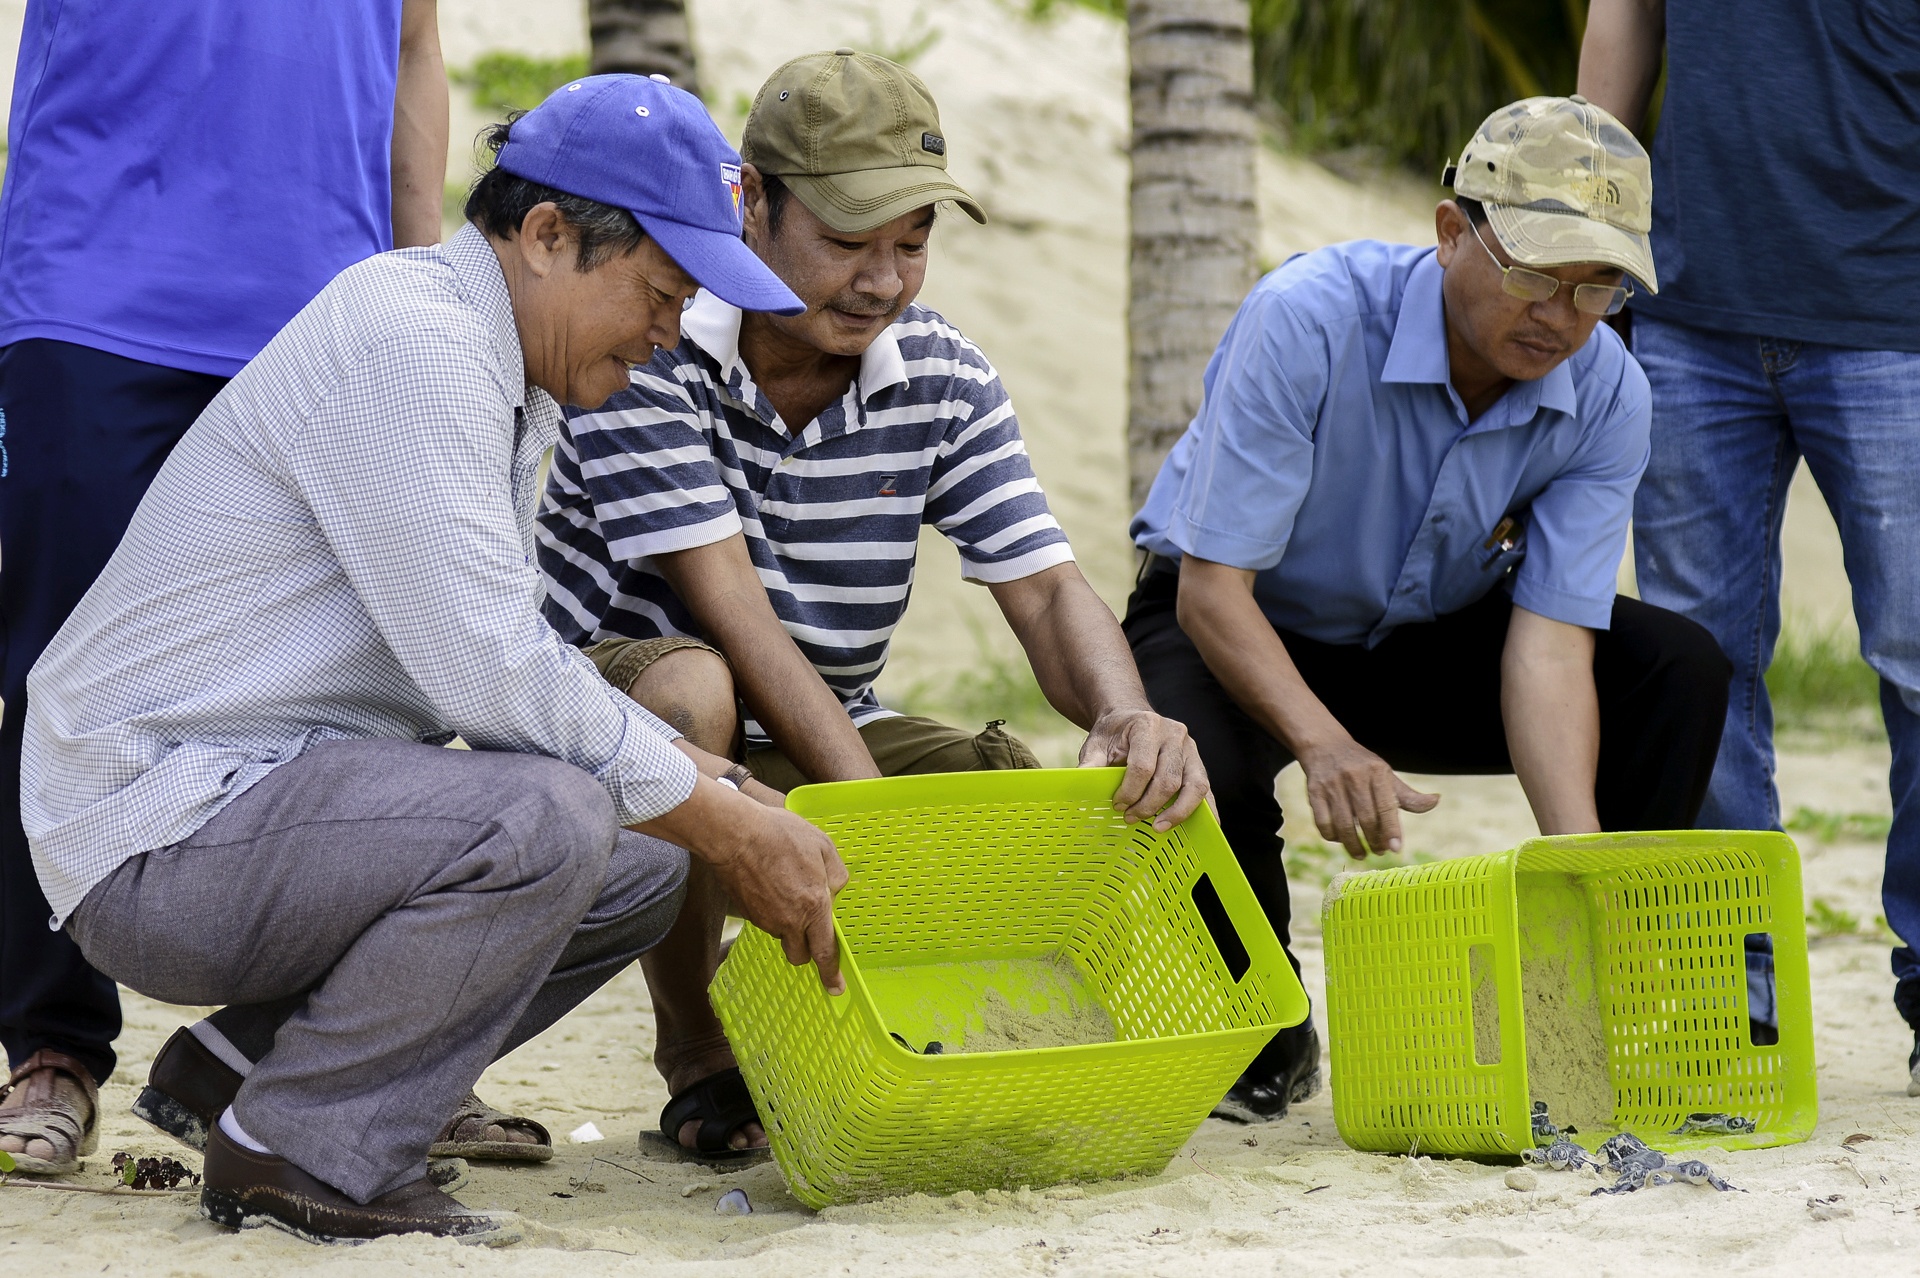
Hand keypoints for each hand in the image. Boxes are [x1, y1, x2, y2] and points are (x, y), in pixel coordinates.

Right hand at [640, 778, 849, 992]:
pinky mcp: (748, 914)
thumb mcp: (822, 845)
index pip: (824, 951)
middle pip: (800, 955)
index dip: (831, 974)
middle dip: (807, 950)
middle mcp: (789, 920)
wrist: (735, 835)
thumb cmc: (780, 835)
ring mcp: (766, 919)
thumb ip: (836, 874)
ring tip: (786, 890)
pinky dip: (771, 912)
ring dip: (788, 926)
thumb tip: (834, 890)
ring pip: (782, 937)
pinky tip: (770, 886)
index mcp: (814, 905)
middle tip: (809, 928)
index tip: (836, 989)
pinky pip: (766, 922)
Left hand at [1079, 707, 1209, 831]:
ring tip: (1158, 827)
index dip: (1130, 791)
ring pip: (1195, 785)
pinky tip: (1207, 827)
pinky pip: (1206, 788)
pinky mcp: (1198, 762)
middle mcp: (1174, 734)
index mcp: (1147, 725)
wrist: (1131, 718)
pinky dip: (1207, 809)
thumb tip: (1081, 783)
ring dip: (1177, 811)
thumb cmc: (1114, 734)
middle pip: (1169, 779)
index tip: (1117, 805)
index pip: (1143, 766)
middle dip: (1149, 805)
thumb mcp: (1097, 743)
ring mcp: (1190, 748)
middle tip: (1130, 818)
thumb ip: (1090, 762)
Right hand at [1297, 735, 1439, 859]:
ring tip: (1361, 854)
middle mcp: (1354, 777)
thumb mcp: (1386, 775)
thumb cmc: (1362, 766)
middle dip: (1374, 841)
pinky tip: (1340, 839)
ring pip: (1343, 825)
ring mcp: (1332, 785)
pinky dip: (1332, 837)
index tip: (1396, 849)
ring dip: (1353, 845)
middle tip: (1379, 852)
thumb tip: (1435, 801)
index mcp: (1377, 772)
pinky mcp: (1314, 792)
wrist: (1325, 746)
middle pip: (1366, 819)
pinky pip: (1323, 823)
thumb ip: (1408, 795)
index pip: (1387, 806)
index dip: (1392, 830)